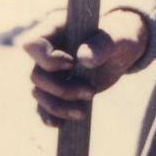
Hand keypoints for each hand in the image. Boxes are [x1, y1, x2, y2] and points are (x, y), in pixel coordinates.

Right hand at [22, 7, 149, 125]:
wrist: (122, 50)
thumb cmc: (119, 37)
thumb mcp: (118, 38)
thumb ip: (103, 44)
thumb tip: (84, 58)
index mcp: (56, 30)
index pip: (33, 44)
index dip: (48, 59)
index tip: (72, 64)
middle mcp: (47, 52)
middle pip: (37, 75)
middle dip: (62, 89)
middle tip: (90, 92)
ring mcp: (50, 73)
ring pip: (39, 93)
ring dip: (59, 106)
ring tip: (83, 112)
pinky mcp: (57, 90)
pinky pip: (44, 106)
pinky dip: (50, 116)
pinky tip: (60, 125)